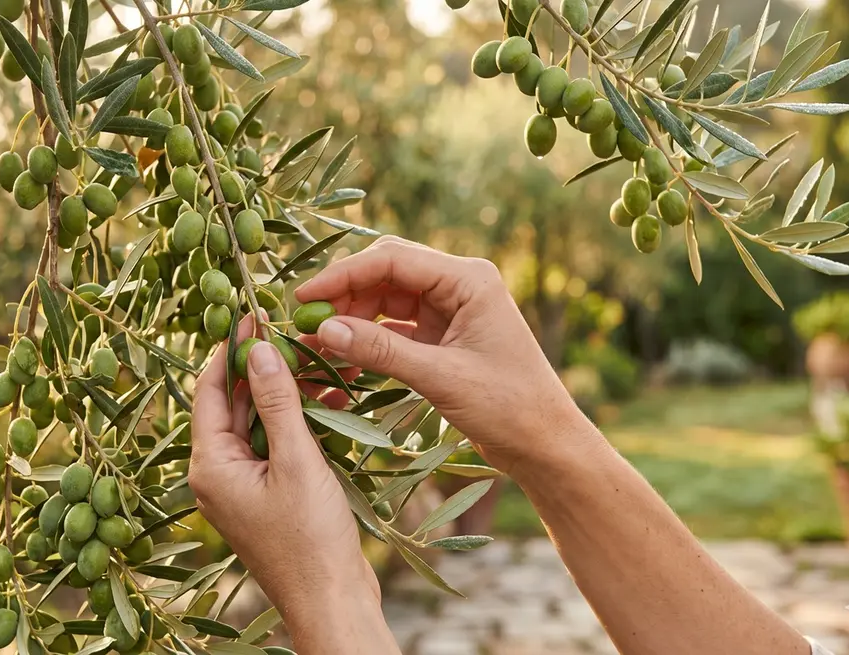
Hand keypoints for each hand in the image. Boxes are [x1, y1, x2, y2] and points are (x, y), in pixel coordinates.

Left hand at [189, 321, 395, 651]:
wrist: (331, 600)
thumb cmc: (310, 539)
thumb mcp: (296, 461)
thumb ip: (277, 402)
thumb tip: (258, 349)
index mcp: (210, 464)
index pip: (207, 391)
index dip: (229, 349)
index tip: (252, 312)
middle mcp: (216, 473)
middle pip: (230, 403)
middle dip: (260, 367)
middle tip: (289, 330)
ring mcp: (240, 485)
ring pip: (255, 422)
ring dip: (282, 393)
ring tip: (316, 360)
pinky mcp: (265, 494)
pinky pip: (272, 444)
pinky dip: (294, 421)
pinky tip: (326, 400)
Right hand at [295, 236, 599, 472]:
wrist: (545, 443)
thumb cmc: (508, 407)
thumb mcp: (440, 377)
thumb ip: (382, 350)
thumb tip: (324, 328)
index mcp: (468, 280)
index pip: (392, 260)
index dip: (343, 275)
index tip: (304, 296)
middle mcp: (459, 285)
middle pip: (386, 272)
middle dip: (344, 293)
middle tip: (303, 318)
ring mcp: (451, 310)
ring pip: (386, 299)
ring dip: (352, 316)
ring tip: (316, 340)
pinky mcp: (443, 335)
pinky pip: (395, 326)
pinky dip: (368, 337)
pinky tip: (341, 352)